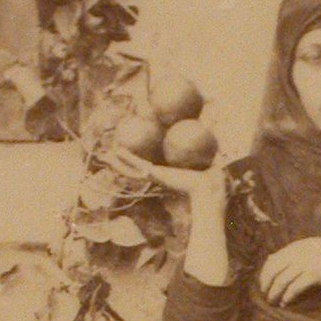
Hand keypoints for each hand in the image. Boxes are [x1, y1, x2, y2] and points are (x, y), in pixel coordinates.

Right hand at [112, 147, 226, 210]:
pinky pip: (136, 164)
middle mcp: (159, 177)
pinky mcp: (155, 174)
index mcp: (169, 176)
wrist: (208, 190)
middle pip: (137, 170)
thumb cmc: (212, 181)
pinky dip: (125, 158)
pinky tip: (115, 151)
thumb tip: (215, 130)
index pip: (154, 167)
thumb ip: (208, 149)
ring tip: (105, 155)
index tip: (136, 155)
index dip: (143, 161)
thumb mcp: (209, 161)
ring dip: (117, 163)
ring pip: (131, 169)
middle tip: (112, 156)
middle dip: (124, 164)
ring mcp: (155, 177)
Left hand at [258, 237, 320, 304]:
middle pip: (273, 271)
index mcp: (295, 247)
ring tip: (273, 302)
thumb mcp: (308, 247)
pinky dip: (288, 296)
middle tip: (266, 297)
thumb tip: (270, 258)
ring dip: (275, 294)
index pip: (271, 261)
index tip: (263, 286)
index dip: (264, 275)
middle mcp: (297, 254)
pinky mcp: (314, 275)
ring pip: (281, 281)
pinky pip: (295, 288)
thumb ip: (289, 253)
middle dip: (266, 286)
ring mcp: (305, 264)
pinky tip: (286, 303)